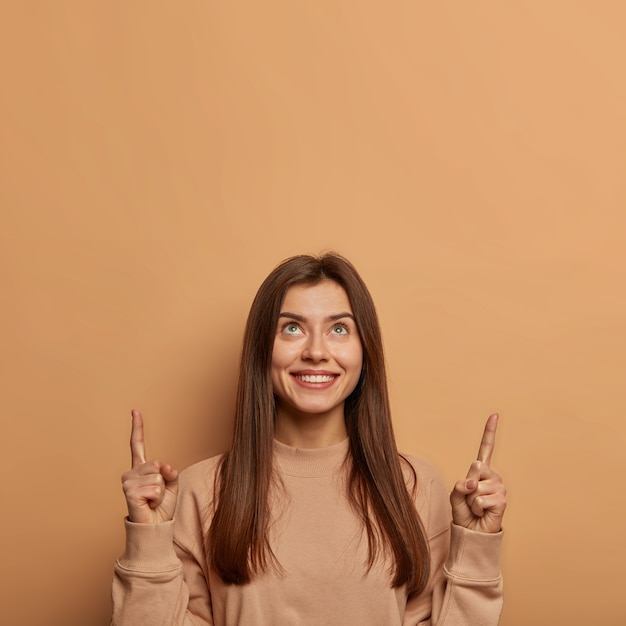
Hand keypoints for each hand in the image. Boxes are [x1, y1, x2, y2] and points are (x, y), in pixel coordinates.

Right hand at [121, 409, 178, 523]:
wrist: (155, 528)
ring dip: (160, 490)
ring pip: (157, 476)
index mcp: (141, 469)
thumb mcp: (172, 485)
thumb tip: (163, 465)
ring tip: (151, 501)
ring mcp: (128, 482)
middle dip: (163, 480)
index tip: (135, 411)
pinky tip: (148, 504)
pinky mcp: (129, 491)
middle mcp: (131, 473)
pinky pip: (155, 487)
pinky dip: (157, 497)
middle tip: (155, 495)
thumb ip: (170, 472)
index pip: (138, 444)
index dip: (137, 427)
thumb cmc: (161, 508)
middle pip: (156, 463)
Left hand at [450, 413, 506, 532]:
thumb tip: (473, 482)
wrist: (472, 532)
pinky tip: (483, 512)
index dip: (490, 431)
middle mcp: (493, 475)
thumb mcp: (455, 494)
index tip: (495, 414)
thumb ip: (460, 484)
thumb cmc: (464, 512)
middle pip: (474, 467)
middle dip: (467, 485)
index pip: (486, 447)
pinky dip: (476, 508)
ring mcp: (499, 486)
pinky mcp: (502, 499)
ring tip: (477, 507)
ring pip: (476, 486)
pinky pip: (480, 499)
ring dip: (470, 500)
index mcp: (481, 470)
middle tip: (471, 498)